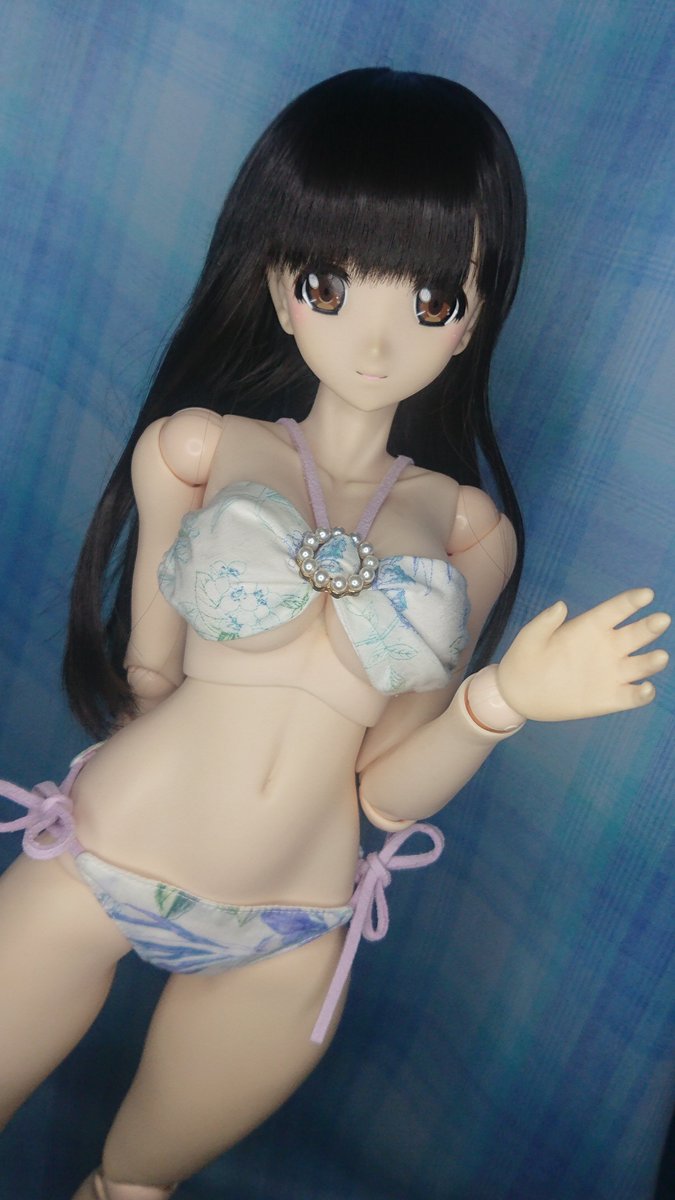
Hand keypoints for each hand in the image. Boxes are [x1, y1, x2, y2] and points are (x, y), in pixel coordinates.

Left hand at [497, 588, 669, 720]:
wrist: (519, 694)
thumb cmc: (524, 659)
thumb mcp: (530, 637)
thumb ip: (545, 622)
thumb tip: (560, 606)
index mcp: (590, 627)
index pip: (616, 610)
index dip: (631, 601)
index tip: (646, 594)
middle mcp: (607, 647)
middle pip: (636, 634)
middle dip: (650, 626)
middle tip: (661, 619)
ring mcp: (611, 673)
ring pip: (641, 665)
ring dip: (652, 661)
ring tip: (660, 656)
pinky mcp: (610, 698)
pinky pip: (632, 696)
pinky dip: (642, 694)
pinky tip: (645, 689)